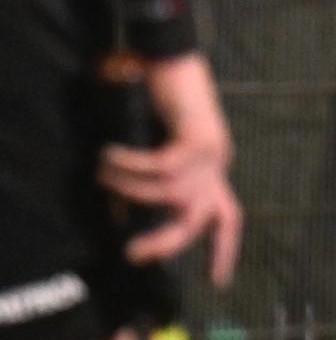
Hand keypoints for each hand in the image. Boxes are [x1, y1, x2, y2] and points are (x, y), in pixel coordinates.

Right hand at [96, 54, 241, 286]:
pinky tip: (107, 155)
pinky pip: (157, 168)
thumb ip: (153, 181)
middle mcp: (217, 164)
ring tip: (103, 172)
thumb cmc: (163, 102)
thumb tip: (120, 216)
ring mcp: (210, 151)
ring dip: (128, 187)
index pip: (228, 218)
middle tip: (133, 253)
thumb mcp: (161, 149)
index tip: (218, 282)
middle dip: (168, 243)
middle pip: (200, 219)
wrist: (175, 57)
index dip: (223, 250)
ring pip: (168, 193)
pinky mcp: (197, 136)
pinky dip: (128, 166)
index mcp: (214, 171)